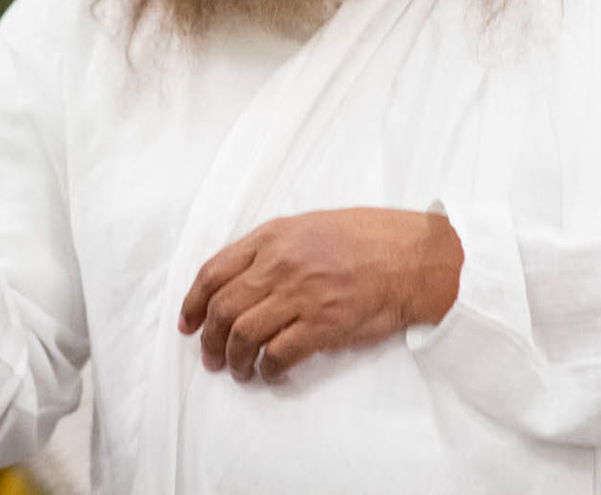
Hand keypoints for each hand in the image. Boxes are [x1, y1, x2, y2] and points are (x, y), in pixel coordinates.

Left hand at [177, 209, 462, 381]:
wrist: (413, 257)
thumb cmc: (366, 237)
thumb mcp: (308, 225)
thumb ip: (271, 247)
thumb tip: (241, 276)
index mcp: (271, 238)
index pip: (213, 272)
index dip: (193, 303)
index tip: (187, 323)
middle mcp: (279, 266)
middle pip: (223, 309)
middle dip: (209, 339)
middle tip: (210, 357)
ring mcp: (300, 296)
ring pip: (244, 335)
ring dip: (234, 360)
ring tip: (237, 371)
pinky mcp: (322, 326)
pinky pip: (279, 355)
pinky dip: (267, 370)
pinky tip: (269, 375)